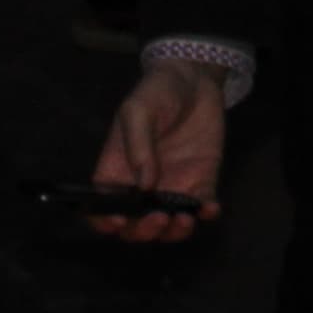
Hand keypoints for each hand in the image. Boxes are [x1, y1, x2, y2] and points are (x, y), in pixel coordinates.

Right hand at [92, 61, 224, 241]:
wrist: (195, 80)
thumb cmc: (157, 92)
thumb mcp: (138, 111)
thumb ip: (138, 146)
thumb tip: (144, 186)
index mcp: (116, 172)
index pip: (103, 207)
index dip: (105, 221)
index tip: (119, 221)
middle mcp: (141, 188)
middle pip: (135, 225)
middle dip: (144, 230)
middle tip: (158, 218)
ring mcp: (172, 188)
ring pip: (169, 225)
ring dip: (174, 232)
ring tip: (183, 220)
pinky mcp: (200, 182)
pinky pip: (201, 208)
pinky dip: (205, 214)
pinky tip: (209, 208)